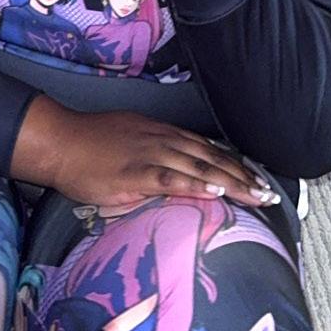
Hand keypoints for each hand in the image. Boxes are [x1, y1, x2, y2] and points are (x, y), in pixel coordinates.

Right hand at [13, 98, 278, 208]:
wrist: (60, 142)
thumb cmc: (89, 146)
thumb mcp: (130, 144)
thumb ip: (156, 159)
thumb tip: (176, 174)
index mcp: (162, 133)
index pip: (208, 148)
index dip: (235, 164)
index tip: (258, 180)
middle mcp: (163, 139)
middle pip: (211, 157)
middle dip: (243, 176)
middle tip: (270, 194)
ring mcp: (150, 154)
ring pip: (199, 166)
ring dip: (231, 182)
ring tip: (256, 197)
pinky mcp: (136, 172)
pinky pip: (171, 177)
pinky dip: (196, 183)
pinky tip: (216, 192)